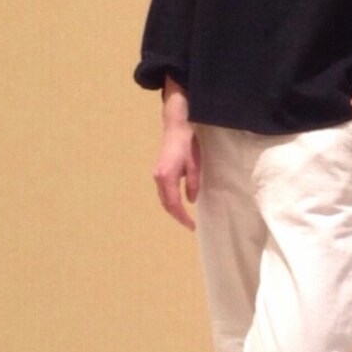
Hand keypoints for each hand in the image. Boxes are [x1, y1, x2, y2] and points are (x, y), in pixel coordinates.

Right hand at [153, 81, 199, 229]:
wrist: (176, 126)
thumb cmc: (187, 143)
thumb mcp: (194, 165)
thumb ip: (192, 183)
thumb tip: (191, 200)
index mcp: (167, 177)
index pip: (173, 204)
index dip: (182, 216)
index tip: (191, 226)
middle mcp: (158, 178)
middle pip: (166, 203)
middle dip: (177, 215)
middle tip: (189, 224)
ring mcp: (157, 174)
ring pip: (164, 198)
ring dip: (173, 208)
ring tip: (185, 216)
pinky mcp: (159, 171)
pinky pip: (164, 191)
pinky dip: (171, 200)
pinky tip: (179, 202)